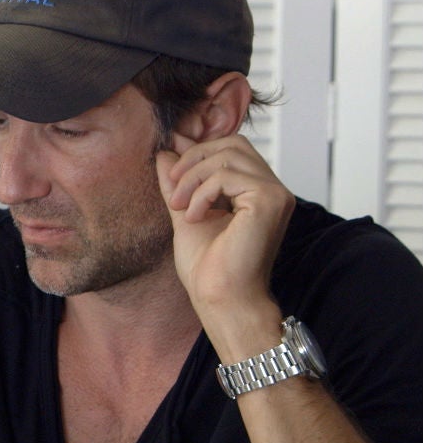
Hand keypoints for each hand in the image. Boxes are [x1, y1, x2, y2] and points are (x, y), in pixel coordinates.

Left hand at [155, 133, 293, 323]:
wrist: (222, 298)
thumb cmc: (208, 267)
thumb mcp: (185, 212)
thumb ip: (179, 182)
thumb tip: (166, 151)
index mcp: (257, 192)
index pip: (232, 148)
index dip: (198, 149)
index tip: (168, 160)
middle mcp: (273, 189)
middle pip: (233, 143)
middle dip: (194, 158)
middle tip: (172, 187)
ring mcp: (275, 193)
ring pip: (227, 155)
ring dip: (192, 178)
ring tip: (179, 207)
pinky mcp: (269, 200)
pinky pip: (226, 175)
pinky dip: (202, 193)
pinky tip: (194, 217)